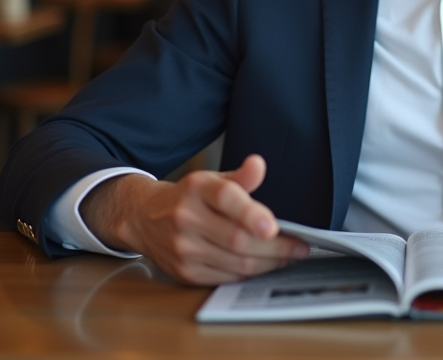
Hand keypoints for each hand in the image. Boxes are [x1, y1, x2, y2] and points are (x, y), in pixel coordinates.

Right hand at [80, 154, 308, 284]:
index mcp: (197, 189)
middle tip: (299, 246)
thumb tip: (258, 165)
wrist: (143, 218)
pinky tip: (264, 265)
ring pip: (236, 263)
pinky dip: (249, 273)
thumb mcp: (211, 179)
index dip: (251, 213)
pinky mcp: (185, 272)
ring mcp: (184, 248)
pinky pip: (226, 277)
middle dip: (275, 247)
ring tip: (288, 257)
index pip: (226, 198)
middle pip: (238, 239)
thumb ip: (240, 177)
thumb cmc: (187, 198)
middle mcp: (186, 218)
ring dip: (268, 263)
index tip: (273, 226)